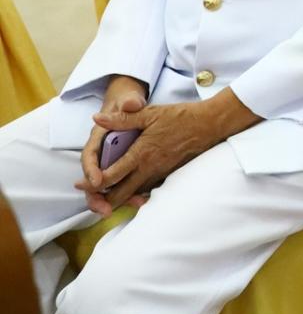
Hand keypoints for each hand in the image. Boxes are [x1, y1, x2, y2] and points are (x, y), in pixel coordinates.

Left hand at [86, 88, 256, 210]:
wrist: (210, 124)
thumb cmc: (181, 117)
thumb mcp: (150, 113)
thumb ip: (122, 119)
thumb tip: (97, 119)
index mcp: (141, 154)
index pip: (111, 176)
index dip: (93, 184)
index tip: (80, 186)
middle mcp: (149, 169)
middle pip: (121, 195)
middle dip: (103, 201)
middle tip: (91, 200)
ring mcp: (161, 174)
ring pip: (135, 195)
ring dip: (119, 199)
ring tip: (105, 199)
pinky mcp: (169, 175)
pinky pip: (148, 190)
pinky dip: (136, 194)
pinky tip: (131, 192)